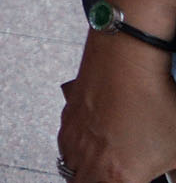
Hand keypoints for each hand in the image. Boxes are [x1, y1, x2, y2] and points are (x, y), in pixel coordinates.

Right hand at [58, 34, 175, 181]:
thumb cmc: (151, 99)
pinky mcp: (66, 120)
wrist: (126, 61)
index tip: (135, 179)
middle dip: (101, 182)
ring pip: (71, 171)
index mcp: (119, 177)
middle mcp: (90, 162)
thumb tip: (173, 173)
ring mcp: (74, 140)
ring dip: (84, 173)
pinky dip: (76, 151)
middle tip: (113, 178)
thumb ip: (175, 170)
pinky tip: (92, 144)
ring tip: (100, 169)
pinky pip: (65, 147)